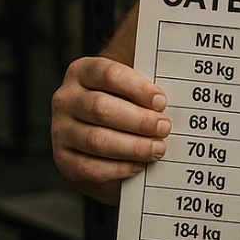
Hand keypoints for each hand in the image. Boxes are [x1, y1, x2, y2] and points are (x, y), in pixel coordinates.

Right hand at [51, 57, 170, 204]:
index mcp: (82, 72)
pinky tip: (138, 164)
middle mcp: (66, 99)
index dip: (138, 88)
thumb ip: (144, 86)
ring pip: (97, 140)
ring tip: (157, 148)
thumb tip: (179, 91)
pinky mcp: (63, 159)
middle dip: (139, 120)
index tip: (161, 101)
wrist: (99, 134)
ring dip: (133, 147)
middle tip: (164, 127)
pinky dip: (119, 168)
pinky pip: (91, 167)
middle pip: (101, 108)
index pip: (109, 74)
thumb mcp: (130, 87)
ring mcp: (61, 130)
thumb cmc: (123, 103)